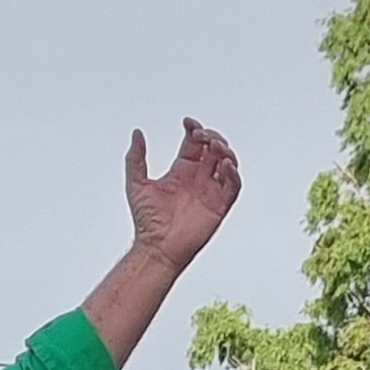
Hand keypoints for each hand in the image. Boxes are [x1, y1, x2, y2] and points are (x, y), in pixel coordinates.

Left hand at [124, 118, 243, 270]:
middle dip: (212, 137)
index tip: (188, 123)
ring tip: (215, 146)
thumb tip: (137, 135)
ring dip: (225, 151)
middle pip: (213, 149)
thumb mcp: (137, 183)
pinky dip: (233, 174)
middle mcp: (198, 178)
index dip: (194, 130)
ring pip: (227, 163)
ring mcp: (210, 190)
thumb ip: (136, 158)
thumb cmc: (147, 221)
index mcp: (181, 170)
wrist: (156, 246)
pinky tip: (225, 165)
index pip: (194, 143)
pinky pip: (233, 186)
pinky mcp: (219, 205)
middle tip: (202, 135)